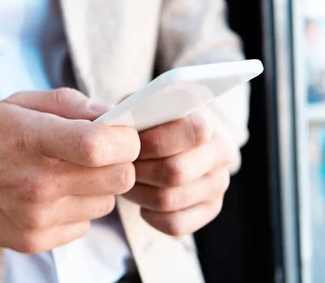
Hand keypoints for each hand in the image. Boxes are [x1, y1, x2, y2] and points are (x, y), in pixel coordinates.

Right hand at [0, 88, 139, 252]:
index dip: (124, 139)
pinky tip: (53, 196)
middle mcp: (38, 183)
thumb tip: (109, 114)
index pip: (101, 145)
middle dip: (119, 162)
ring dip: (97, 187)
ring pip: (106, 203)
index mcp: (34, 141)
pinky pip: (85, 225)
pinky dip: (77, 209)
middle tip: (99, 154)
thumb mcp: (19, 104)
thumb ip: (68, 103)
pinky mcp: (36, 240)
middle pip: (119, 178)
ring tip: (67, 175)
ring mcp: (38, 217)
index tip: (120, 134)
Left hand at [123, 111, 232, 235]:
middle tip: (121, 167)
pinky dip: (151, 215)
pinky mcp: (209, 209)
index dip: (153, 141)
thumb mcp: (138, 106)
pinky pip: (175, 224)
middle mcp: (220, 152)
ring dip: (139, 193)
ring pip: (169, 200)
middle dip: (139, 170)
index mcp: (206, 120)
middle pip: (175, 171)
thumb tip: (111, 123)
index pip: (193, 132)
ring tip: (127, 182)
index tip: (128, 143)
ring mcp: (217, 183)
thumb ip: (129, 109)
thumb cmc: (146, 122)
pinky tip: (142, 201)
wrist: (166, 140)